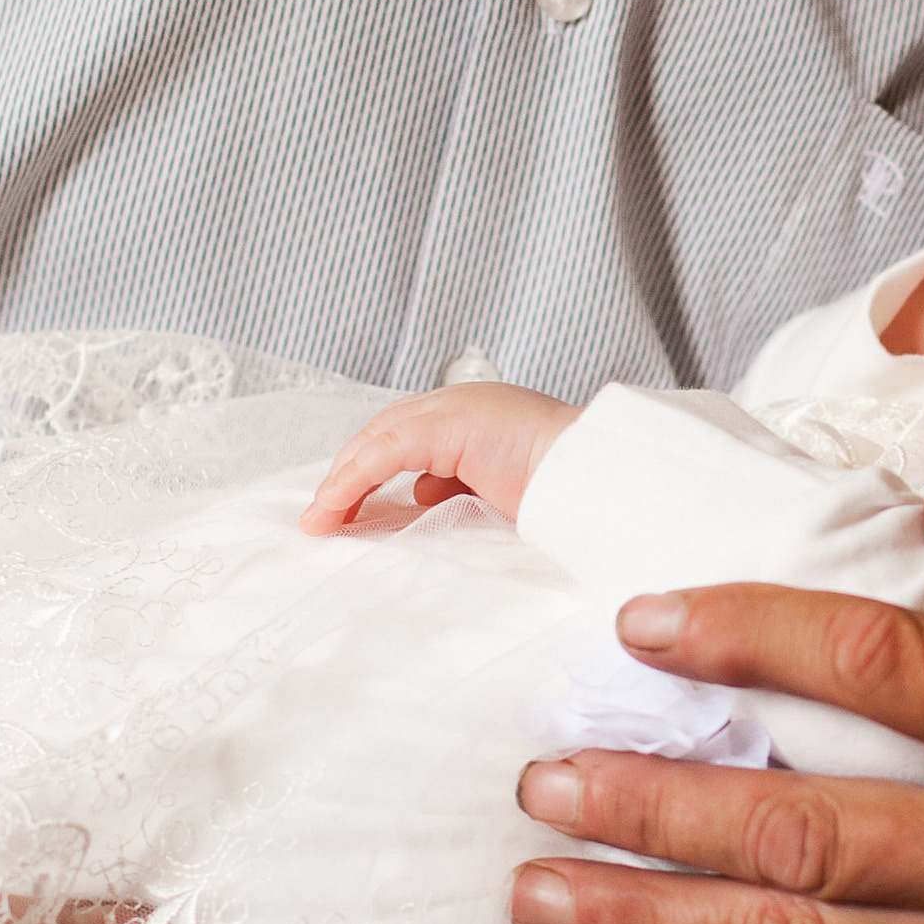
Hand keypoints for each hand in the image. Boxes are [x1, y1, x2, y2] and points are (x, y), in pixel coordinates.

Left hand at [302, 382, 581, 532]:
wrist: (601, 482)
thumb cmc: (565, 495)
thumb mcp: (498, 492)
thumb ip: (460, 487)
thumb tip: (421, 497)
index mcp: (478, 417)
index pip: (406, 438)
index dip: (370, 473)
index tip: (347, 511)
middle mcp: (464, 403)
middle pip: (385, 433)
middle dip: (349, 475)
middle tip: (325, 517)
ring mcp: (458, 408)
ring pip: (379, 439)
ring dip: (344, 482)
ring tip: (322, 520)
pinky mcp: (452, 425)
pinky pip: (386, 452)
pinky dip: (354, 482)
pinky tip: (335, 511)